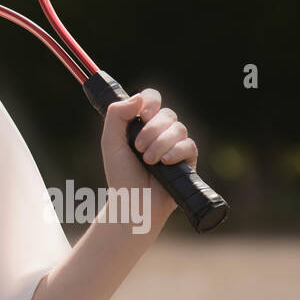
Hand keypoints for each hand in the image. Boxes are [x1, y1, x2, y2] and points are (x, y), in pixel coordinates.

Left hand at [100, 88, 199, 230]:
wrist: (132, 202)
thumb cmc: (120, 174)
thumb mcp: (110, 141)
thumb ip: (117, 115)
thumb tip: (138, 97)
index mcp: (142, 124)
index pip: (152, 99)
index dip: (151, 101)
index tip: (143, 114)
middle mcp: (160, 132)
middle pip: (167, 114)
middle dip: (152, 130)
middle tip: (138, 148)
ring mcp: (175, 146)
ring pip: (179, 128)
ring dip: (160, 143)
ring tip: (149, 161)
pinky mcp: (187, 162)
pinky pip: (189, 145)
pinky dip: (176, 152)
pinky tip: (164, 162)